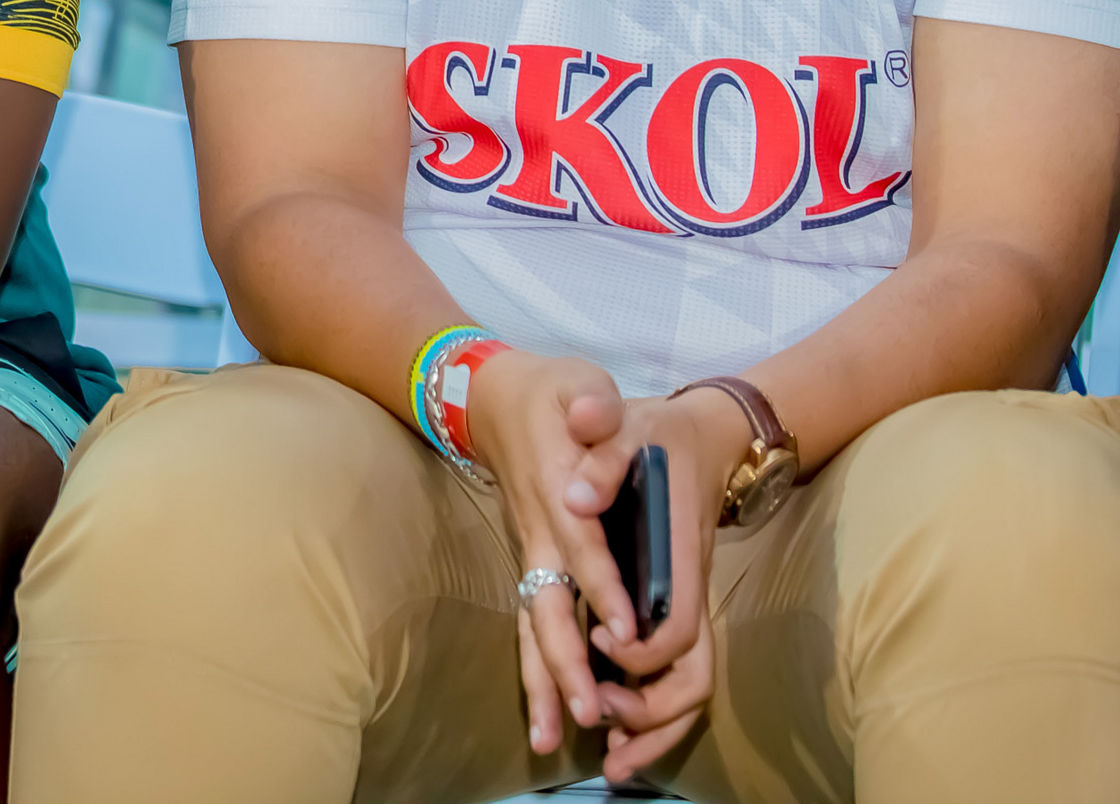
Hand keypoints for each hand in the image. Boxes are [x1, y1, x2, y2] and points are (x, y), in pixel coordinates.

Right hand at [466, 355, 746, 773]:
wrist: (494, 398)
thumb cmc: (550, 392)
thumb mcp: (578, 381)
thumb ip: (591, 403)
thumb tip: (591, 418)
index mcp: (556, 492)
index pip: (583, 547)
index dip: (604, 588)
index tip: (625, 633)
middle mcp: (540, 533)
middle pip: (548, 606)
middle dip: (566, 661)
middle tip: (589, 712)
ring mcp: (530, 553)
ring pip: (532, 626)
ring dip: (542, 682)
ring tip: (552, 737)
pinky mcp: (530, 563)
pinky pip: (529, 625)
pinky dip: (534, 672)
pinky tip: (543, 716)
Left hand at [583, 390, 751, 784]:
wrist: (703, 434)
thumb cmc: (659, 432)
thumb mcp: (630, 424)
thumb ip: (606, 451)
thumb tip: (575, 492)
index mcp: (680, 556)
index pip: (675, 626)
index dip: (641, 650)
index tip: (599, 643)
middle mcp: (687, 592)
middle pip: (691, 677)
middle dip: (649, 713)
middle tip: (599, 722)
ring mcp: (684, 606)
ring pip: (688, 689)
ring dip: (653, 730)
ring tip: (611, 762)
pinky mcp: (670, 610)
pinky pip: (671, 676)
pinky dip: (649, 713)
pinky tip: (614, 736)